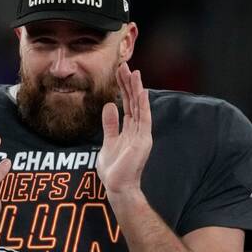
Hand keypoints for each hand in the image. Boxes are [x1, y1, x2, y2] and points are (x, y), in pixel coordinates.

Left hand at [97, 63, 152, 196]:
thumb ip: (110, 124)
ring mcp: (142, 134)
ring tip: (133, 72)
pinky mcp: (143, 140)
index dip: (124, 88)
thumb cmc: (113, 168)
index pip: (127, 104)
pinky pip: (144, 118)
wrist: (117, 186)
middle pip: (134, 102)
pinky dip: (143, 104)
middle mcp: (138, 130)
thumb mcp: (108, 141)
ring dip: (136, 89)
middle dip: (128, 84)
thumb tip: (110, 105)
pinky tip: (141, 91)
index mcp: (129, 130)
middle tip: (124, 65)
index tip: (120, 72)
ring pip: (139, 106)